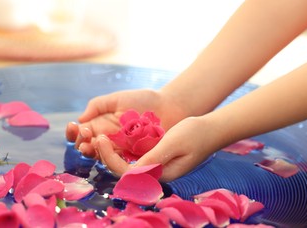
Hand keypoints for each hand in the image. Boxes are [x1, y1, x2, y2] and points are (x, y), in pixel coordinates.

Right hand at [65, 89, 187, 158]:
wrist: (168, 106)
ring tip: (96, 142)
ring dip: (95, 153)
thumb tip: (80, 119)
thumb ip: (97, 105)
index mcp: (100, 126)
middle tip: (86, 137)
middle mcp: (107, 140)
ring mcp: (120, 151)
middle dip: (82, 144)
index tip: (75, 126)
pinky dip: (113, 160)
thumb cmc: (143, 100)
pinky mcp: (133, 158)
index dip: (75, 133)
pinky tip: (110, 151)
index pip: (82, 134)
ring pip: (101, 158)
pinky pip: (119, 164)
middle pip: (88, 148)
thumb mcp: (116, 99)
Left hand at [89, 116, 220, 181]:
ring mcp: (155, 169)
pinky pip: (132, 160)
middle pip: (124, 173)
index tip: (101, 139)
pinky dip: (119, 152)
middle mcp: (156, 175)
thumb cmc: (195, 134)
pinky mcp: (155, 161)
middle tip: (95, 136)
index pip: (128, 174)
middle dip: (107, 156)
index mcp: (161, 173)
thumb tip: (132, 171)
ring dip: (111, 155)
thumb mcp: (174, 142)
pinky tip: (111, 140)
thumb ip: (154, 158)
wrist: (210, 131)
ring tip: (99, 138)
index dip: (111, 159)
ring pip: (126, 167)